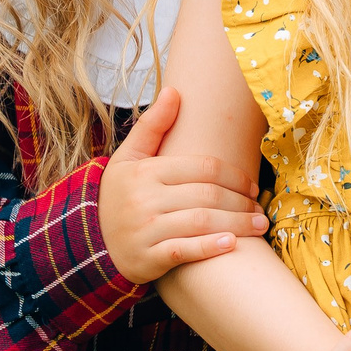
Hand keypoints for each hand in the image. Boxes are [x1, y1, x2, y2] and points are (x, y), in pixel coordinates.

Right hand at [98, 88, 267, 284]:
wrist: (91, 242)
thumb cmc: (120, 196)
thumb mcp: (128, 158)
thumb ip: (152, 126)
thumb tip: (175, 91)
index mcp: (145, 172)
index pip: (203, 168)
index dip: (234, 176)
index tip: (252, 185)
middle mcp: (145, 199)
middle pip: (207, 195)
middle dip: (241, 202)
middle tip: (260, 207)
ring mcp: (145, 230)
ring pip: (202, 223)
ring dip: (237, 224)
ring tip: (260, 225)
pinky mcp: (147, 259)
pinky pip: (184, 251)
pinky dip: (209, 248)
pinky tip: (231, 244)